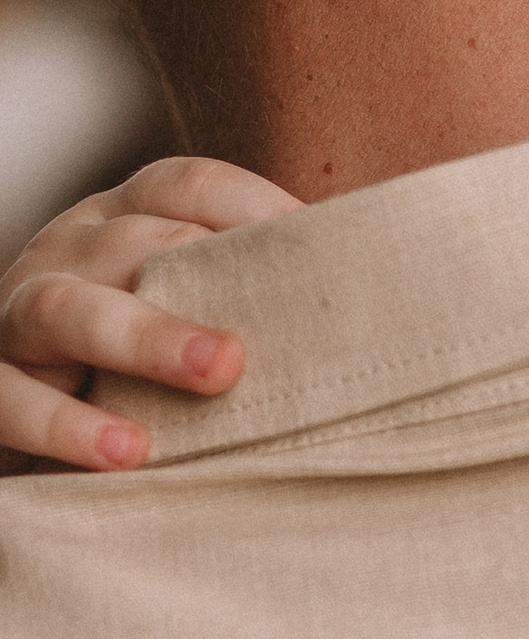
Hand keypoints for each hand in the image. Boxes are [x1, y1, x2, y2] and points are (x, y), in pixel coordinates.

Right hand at [0, 157, 297, 472]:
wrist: (37, 422)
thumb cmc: (141, 366)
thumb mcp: (190, 310)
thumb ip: (256, 295)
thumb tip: (383, 284)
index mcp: (124, 220)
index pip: (185, 185)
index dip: (254, 205)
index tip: (325, 242)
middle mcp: (67, 252)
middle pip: (132, 243)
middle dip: (206, 279)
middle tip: (274, 328)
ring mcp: (19, 313)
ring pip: (69, 308)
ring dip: (146, 338)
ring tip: (217, 373)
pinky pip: (12, 399)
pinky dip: (68, 426)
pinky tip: (130, 453)